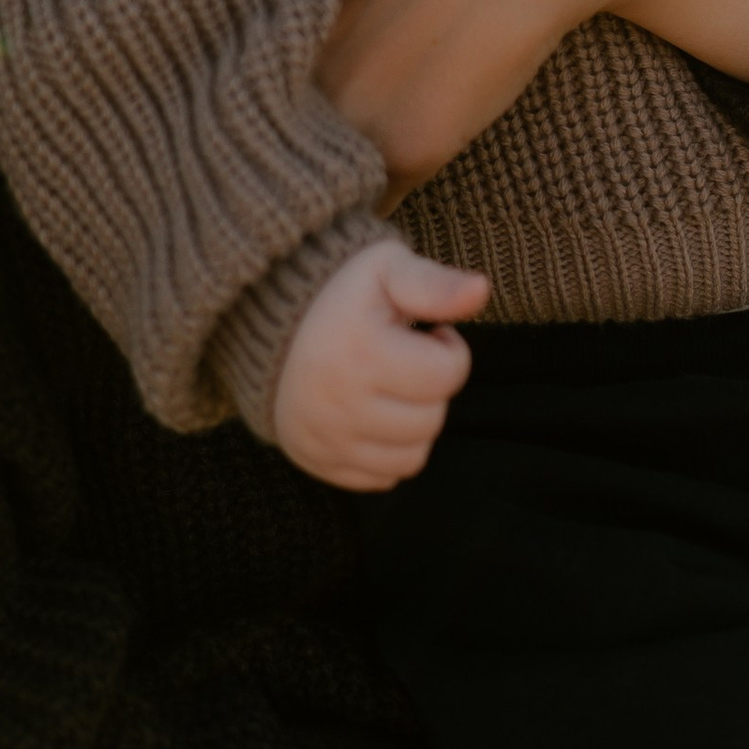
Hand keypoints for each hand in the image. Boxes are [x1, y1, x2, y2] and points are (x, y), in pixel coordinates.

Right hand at [271, 240, 491, 489]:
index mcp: (360, 351)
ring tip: (392, 388)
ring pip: (412, 459)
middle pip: (432, 421)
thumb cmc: (341, 290)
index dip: (448, 350)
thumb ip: (434, 283)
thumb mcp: (386, 269)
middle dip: (431, 389)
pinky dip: (387, 453)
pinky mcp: (315, 459)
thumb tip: (481, 290)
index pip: (447, 375)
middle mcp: (338, 403)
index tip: (427, 334)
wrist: (267, 316)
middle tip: (406, 361)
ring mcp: (324, 437)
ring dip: (415, 425)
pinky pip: (380, 479)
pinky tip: (373, 414)